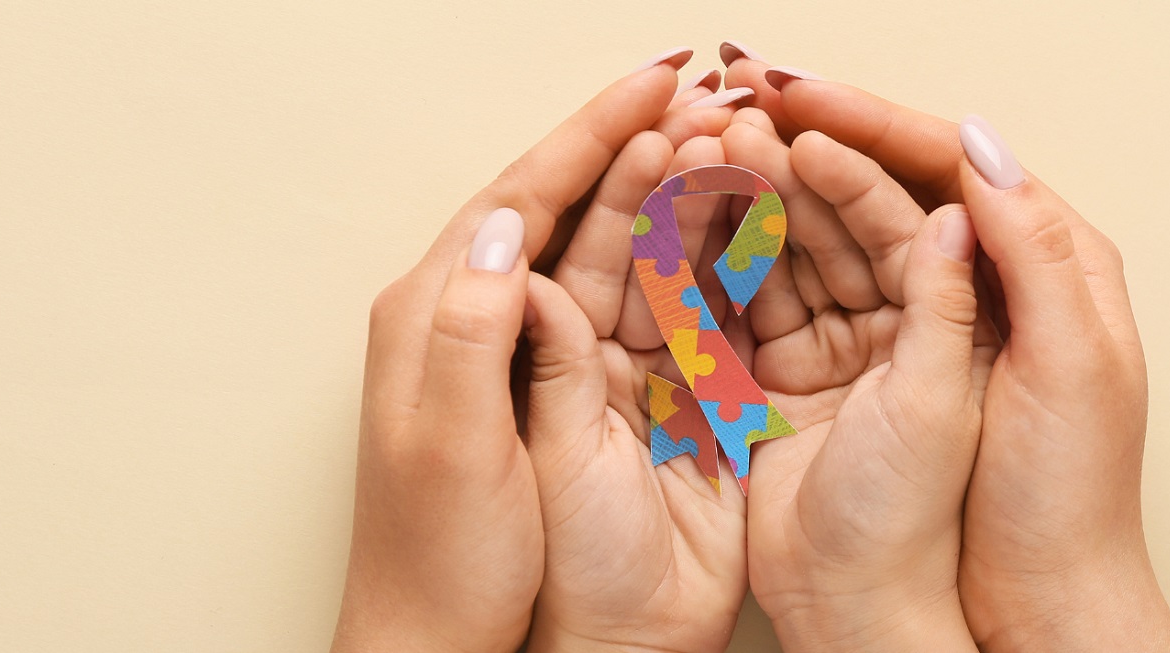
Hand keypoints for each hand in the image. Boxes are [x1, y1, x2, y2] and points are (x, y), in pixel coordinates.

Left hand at [331, 48, 697, 652]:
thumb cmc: (440, 562)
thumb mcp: (446, 442)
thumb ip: (473, 328)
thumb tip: (508, 225)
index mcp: (438, 317)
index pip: (523, 197)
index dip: (593, 134)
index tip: (656, 81)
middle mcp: (491, 325)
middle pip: (573, 208)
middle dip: (641, 144)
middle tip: (705, 92)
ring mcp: (547, 363)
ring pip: (616, 253)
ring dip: (671, 194)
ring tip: (730, 141)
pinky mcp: (592, 401)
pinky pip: (644, 314)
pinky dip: (688, 266)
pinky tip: (731, 236)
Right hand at [720, 109, 995, 651]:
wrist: (940, 613)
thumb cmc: (1031, 509)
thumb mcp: (1044, 377)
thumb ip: (999, 277)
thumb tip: (970, 181)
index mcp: (1016, 297)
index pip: (938, 192)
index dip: (875, 142)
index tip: (812, 109)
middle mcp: (936, 315)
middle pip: (865, 212)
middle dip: (806, 159)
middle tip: (748, 114)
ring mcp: (865, 349)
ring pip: (809, 251)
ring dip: (763, 199)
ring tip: (712, 150)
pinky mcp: (802, 383)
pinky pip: (765, 304)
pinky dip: (731, 261)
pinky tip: (694, 217)